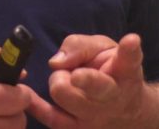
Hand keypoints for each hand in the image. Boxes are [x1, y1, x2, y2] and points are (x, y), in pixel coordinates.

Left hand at [28, 34, 150, 128]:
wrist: (125, 111)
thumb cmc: (110, 71)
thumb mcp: (102, 49)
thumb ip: (81, 46)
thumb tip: (57, 61)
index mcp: (125, 70)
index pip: (129, 60)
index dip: (129, 50)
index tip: (131, 40)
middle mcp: (114, 96)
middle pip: (93, 84)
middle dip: (75, 72)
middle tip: (73, 72)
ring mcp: (97, 118)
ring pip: (66, 98)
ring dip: (59, 83)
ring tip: (67, 81)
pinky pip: (51, 117)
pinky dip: (36, 105)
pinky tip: (27, 95)